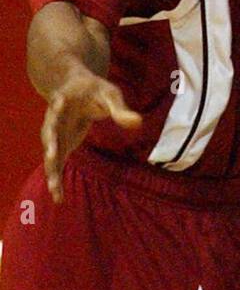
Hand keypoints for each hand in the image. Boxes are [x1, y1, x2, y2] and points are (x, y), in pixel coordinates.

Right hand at [41, 69, 140, 202]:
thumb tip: (139, 122)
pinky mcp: (58, 147)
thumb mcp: (110, 95)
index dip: (57, 107)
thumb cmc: (94, 91)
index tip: (56, 106)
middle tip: (51, 154)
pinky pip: (55, 165)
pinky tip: (59, 198)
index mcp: (63, 100)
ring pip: (50, 155)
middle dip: (50, 145)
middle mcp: (52, 120)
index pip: (59, 104)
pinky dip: (56, 180)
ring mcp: (53, 136)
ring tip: (55, 189)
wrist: (74, 90)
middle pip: (49, 133)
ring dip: (52, 171)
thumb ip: (121, 109)